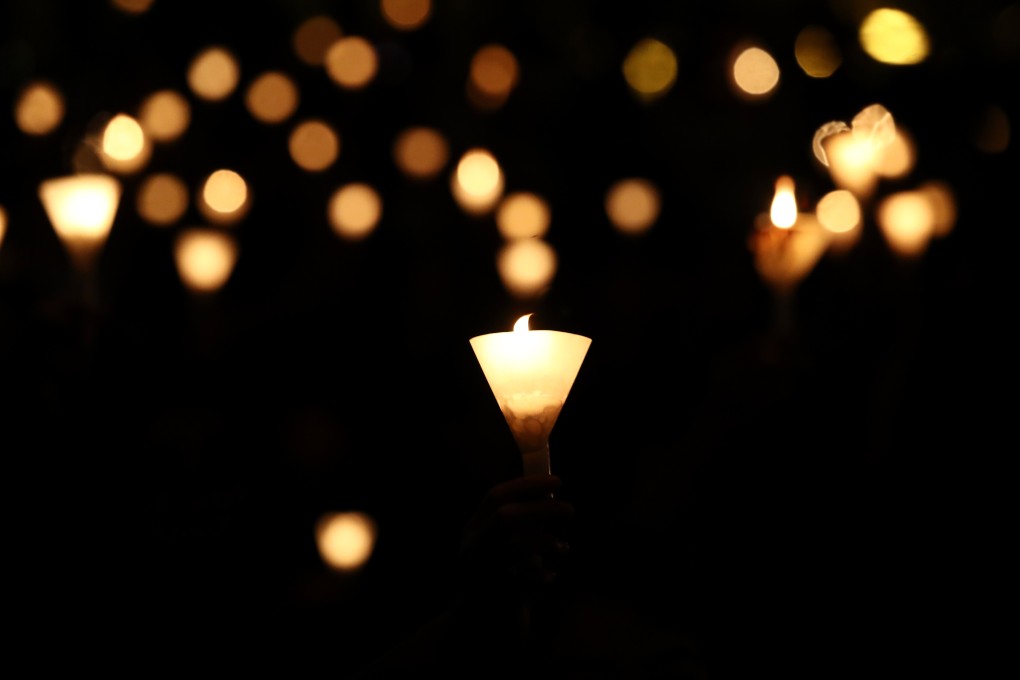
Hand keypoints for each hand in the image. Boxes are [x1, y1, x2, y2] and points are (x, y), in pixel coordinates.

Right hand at [457, 473, 573, 608]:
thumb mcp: (505, 547)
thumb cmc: (502, 579)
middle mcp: (472, 550)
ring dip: (545, 542)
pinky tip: (552, 576)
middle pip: (506, 517)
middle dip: (541, 509)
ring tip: (564, 547)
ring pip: (514, 546)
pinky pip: (526, 579)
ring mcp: (481, 574)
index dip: (528, 484)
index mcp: (472, 531)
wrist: (483, 630)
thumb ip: (521, 524)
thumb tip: (551, 496)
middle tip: (570, 510)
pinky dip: (543, 574)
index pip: (496, 496)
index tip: (558, 481)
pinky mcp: (497, 599)